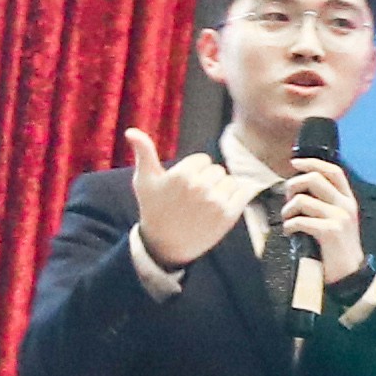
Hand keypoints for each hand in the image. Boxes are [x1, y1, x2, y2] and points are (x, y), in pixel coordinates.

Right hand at [124, 127, 262, 270]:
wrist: (165, 244)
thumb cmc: (153, 209)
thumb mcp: (144, 180)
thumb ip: (143, 152)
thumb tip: (131, 131)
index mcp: (182, 174)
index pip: (202, 160)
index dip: (194, 171)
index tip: (183, 186)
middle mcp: (200, 186)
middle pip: (217, 169)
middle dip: (207, 180)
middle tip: (193, 197)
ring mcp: (216, 201)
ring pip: (230, 181)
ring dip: (221, 189)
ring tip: (205, 204)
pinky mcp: (229, 215)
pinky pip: (244, 193)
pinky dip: (237, 197)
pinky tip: (222, 206)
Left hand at [274, 152, 364, 290]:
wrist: (349, 274)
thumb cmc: (337, 247)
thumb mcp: (338, 221)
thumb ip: (326, 203)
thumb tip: (299, 188)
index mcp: (348, 200)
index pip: (332, 171)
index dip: (312, 163)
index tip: (294, 163)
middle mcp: (346, 205)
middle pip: (314, 179)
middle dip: (293, 185)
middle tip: (287, 200)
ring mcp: (339, 218)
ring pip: (302, 200)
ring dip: (287, 210)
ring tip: (287, 220)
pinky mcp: (330, 231)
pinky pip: (300, 220)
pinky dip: (289, 226)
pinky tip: (290, 232)